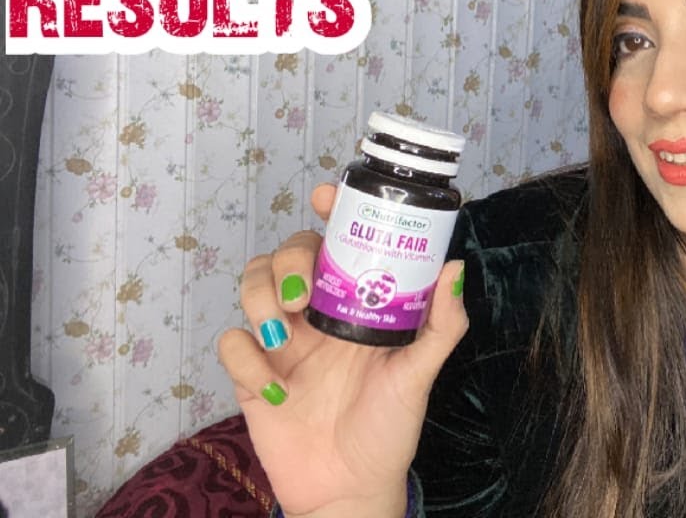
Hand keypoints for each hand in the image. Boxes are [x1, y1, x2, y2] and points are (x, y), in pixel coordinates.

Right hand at [218, 184, 468, 516]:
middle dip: (289, 260)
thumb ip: (442, 325)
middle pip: (288, 254)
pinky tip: (276, 388)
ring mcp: (283, 341)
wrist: (350, 489)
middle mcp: (318, 314)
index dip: (330, 211)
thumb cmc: (390, 429)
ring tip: (285, 331)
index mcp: (357, 305)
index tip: (326, 197)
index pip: (338, 242)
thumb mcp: (421, 375)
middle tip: (304, 294)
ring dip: (260, 296)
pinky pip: (230, 343)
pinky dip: (246, 357)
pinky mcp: (252, 373)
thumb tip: (456, 268)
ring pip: (251, 285)